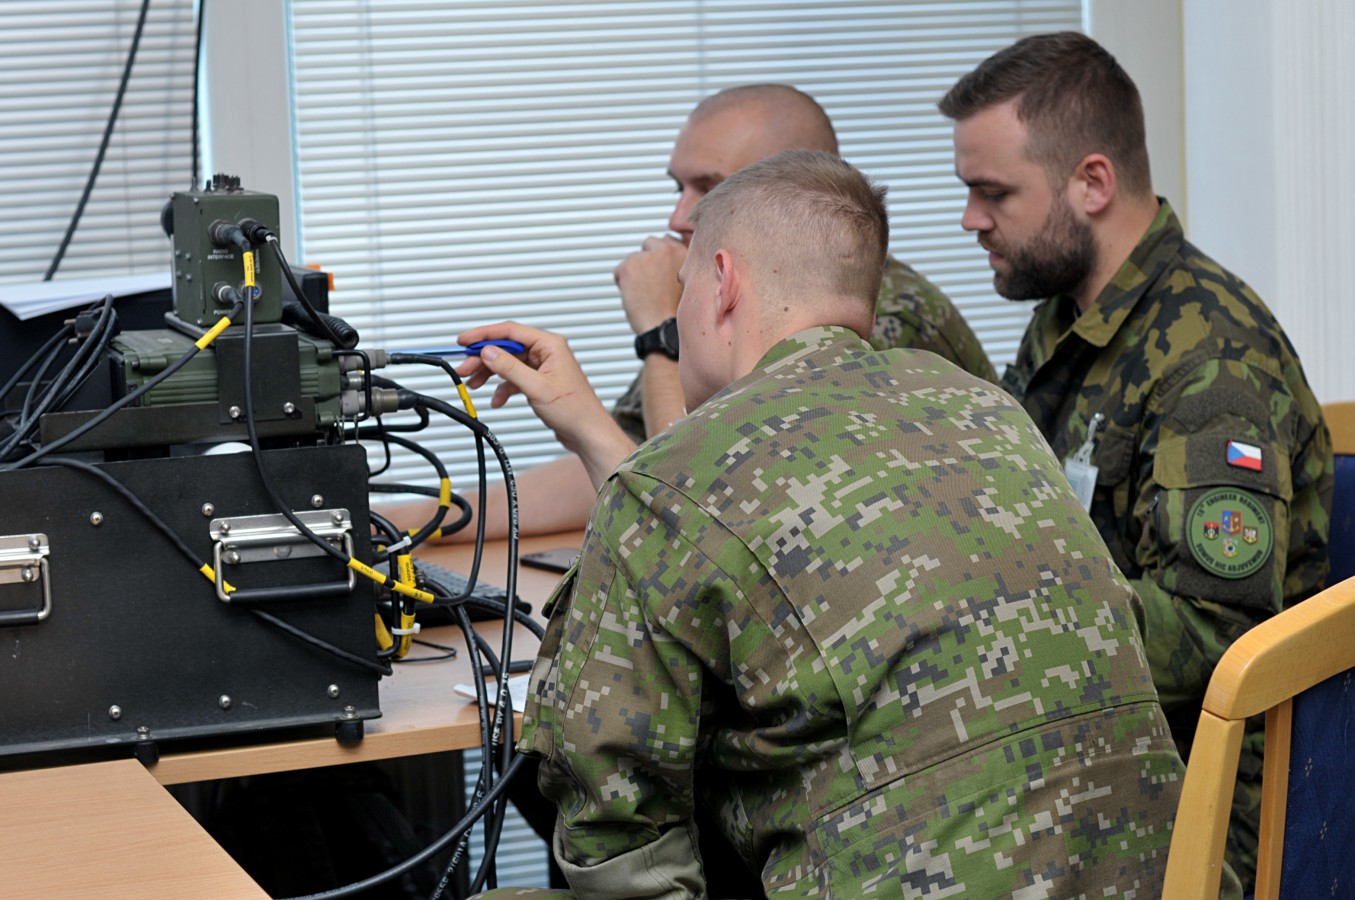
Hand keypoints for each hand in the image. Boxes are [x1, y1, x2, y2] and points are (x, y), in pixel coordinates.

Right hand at [454, 322, 636, 485]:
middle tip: (464, 368)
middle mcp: (546, 352)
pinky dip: (503, 388)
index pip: (510, 332)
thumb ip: (509, 367)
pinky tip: (496, 400)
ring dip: (490, 374)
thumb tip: (488, 351)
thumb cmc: (574, 410)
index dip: (484, 335)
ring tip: (473, 384)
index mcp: (550, 345)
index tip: (464, 341)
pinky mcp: (540, 381)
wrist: (587, 433)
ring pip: (508, 364)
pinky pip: (515, 378)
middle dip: (483, 359)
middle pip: (506, 348)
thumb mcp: (536, 387)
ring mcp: (543, 367)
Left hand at [613, 234, 685, 334]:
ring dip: (635, 273)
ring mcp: (646, 256)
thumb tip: (666, 251)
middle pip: (649, 244)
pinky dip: (622, 283)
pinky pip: (619, 271)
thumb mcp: (688, 281)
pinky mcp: (629, 266)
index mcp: (684, 252)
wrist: (664, 328)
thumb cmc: (676, 312)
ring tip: (645, 293)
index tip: (661, 273)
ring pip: (633, 258)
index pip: (667, 242)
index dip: (661, 260)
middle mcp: (666, 250)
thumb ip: (679, 264)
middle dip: (647, 261)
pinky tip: (636, 296)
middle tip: (651, 284)